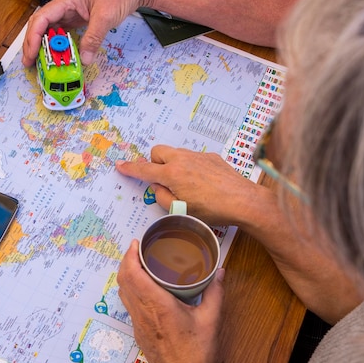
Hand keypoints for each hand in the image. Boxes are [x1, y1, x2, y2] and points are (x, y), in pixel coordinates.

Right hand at [22, 0, 157, 66]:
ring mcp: (72, 12)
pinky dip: (60, 45)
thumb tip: (84, 59)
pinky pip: (65, 33)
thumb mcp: (105, 17)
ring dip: (46, 46)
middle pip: (42, 25)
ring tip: (42, 62)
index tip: (31, 54)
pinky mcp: (80, 18)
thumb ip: (93, 39)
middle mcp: (66, 5)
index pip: (41, 19)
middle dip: (33, 44)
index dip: (33, 38)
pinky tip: (60, 56)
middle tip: (30, 62)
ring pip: (52, 30)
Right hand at [115, 145, 269, 227]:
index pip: (144, 170)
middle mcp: (183, 160)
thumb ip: (162, 196)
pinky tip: (202, 183)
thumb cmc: (211, 210)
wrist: (243, 201)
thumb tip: (158, 186)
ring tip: (185, 186)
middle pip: (158, 152)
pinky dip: (190, 167)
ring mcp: (198, 156)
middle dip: (154, 163)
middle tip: (162, 181)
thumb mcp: (180, 210)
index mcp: (172, 174)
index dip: (130, 168)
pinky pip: (192, 158)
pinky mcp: (211, 157)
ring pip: (176, 154)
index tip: (120, 165)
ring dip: (172, 165)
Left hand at [118, 239, 223, 362]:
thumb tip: (220, 272)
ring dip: (127, 275)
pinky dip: (130, 289)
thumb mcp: (211, 320)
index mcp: (158, 305)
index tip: (135, 243)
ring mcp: (137, 322)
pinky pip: (128, 303)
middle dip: (126, 260)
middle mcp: (143, 312)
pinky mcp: (138, 331)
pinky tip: (144, 286)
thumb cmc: (197, 353)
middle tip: (137, 249)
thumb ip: (215, 292)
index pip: (133, 274)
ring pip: (123, 292)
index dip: (130, 255)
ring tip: (139, 263)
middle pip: (123, 280)